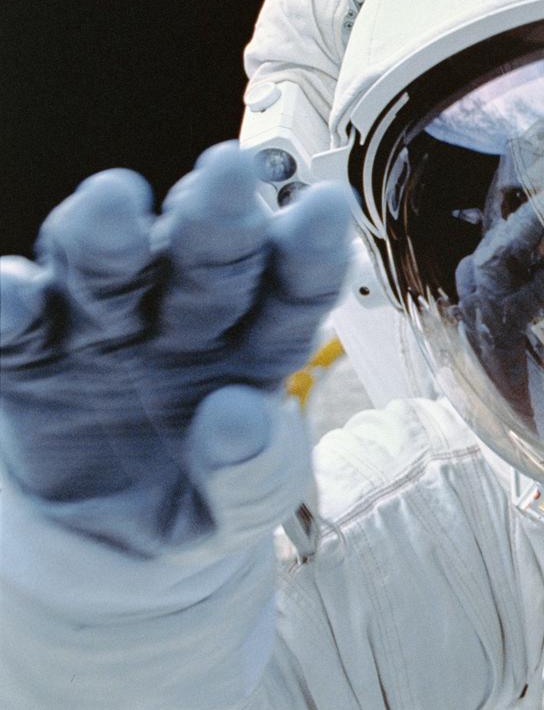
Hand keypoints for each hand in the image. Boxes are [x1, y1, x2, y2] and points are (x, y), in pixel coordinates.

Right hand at [0, 142, 350, 556]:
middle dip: (218, 216)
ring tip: (114, 198)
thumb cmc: (200, 507)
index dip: (311, 249)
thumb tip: (240, 412)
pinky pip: (14, 328)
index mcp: (258, 346)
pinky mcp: (30, 359)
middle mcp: (184, 321)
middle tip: (231, 168)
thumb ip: (254, 474)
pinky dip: (8, 304)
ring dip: (110, 234)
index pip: (292, 292)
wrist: (110, 559)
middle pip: (206, 262)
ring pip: (109, 270)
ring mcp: (104, 331)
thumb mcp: (242, 510)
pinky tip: (13, 290)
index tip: (329, 205)